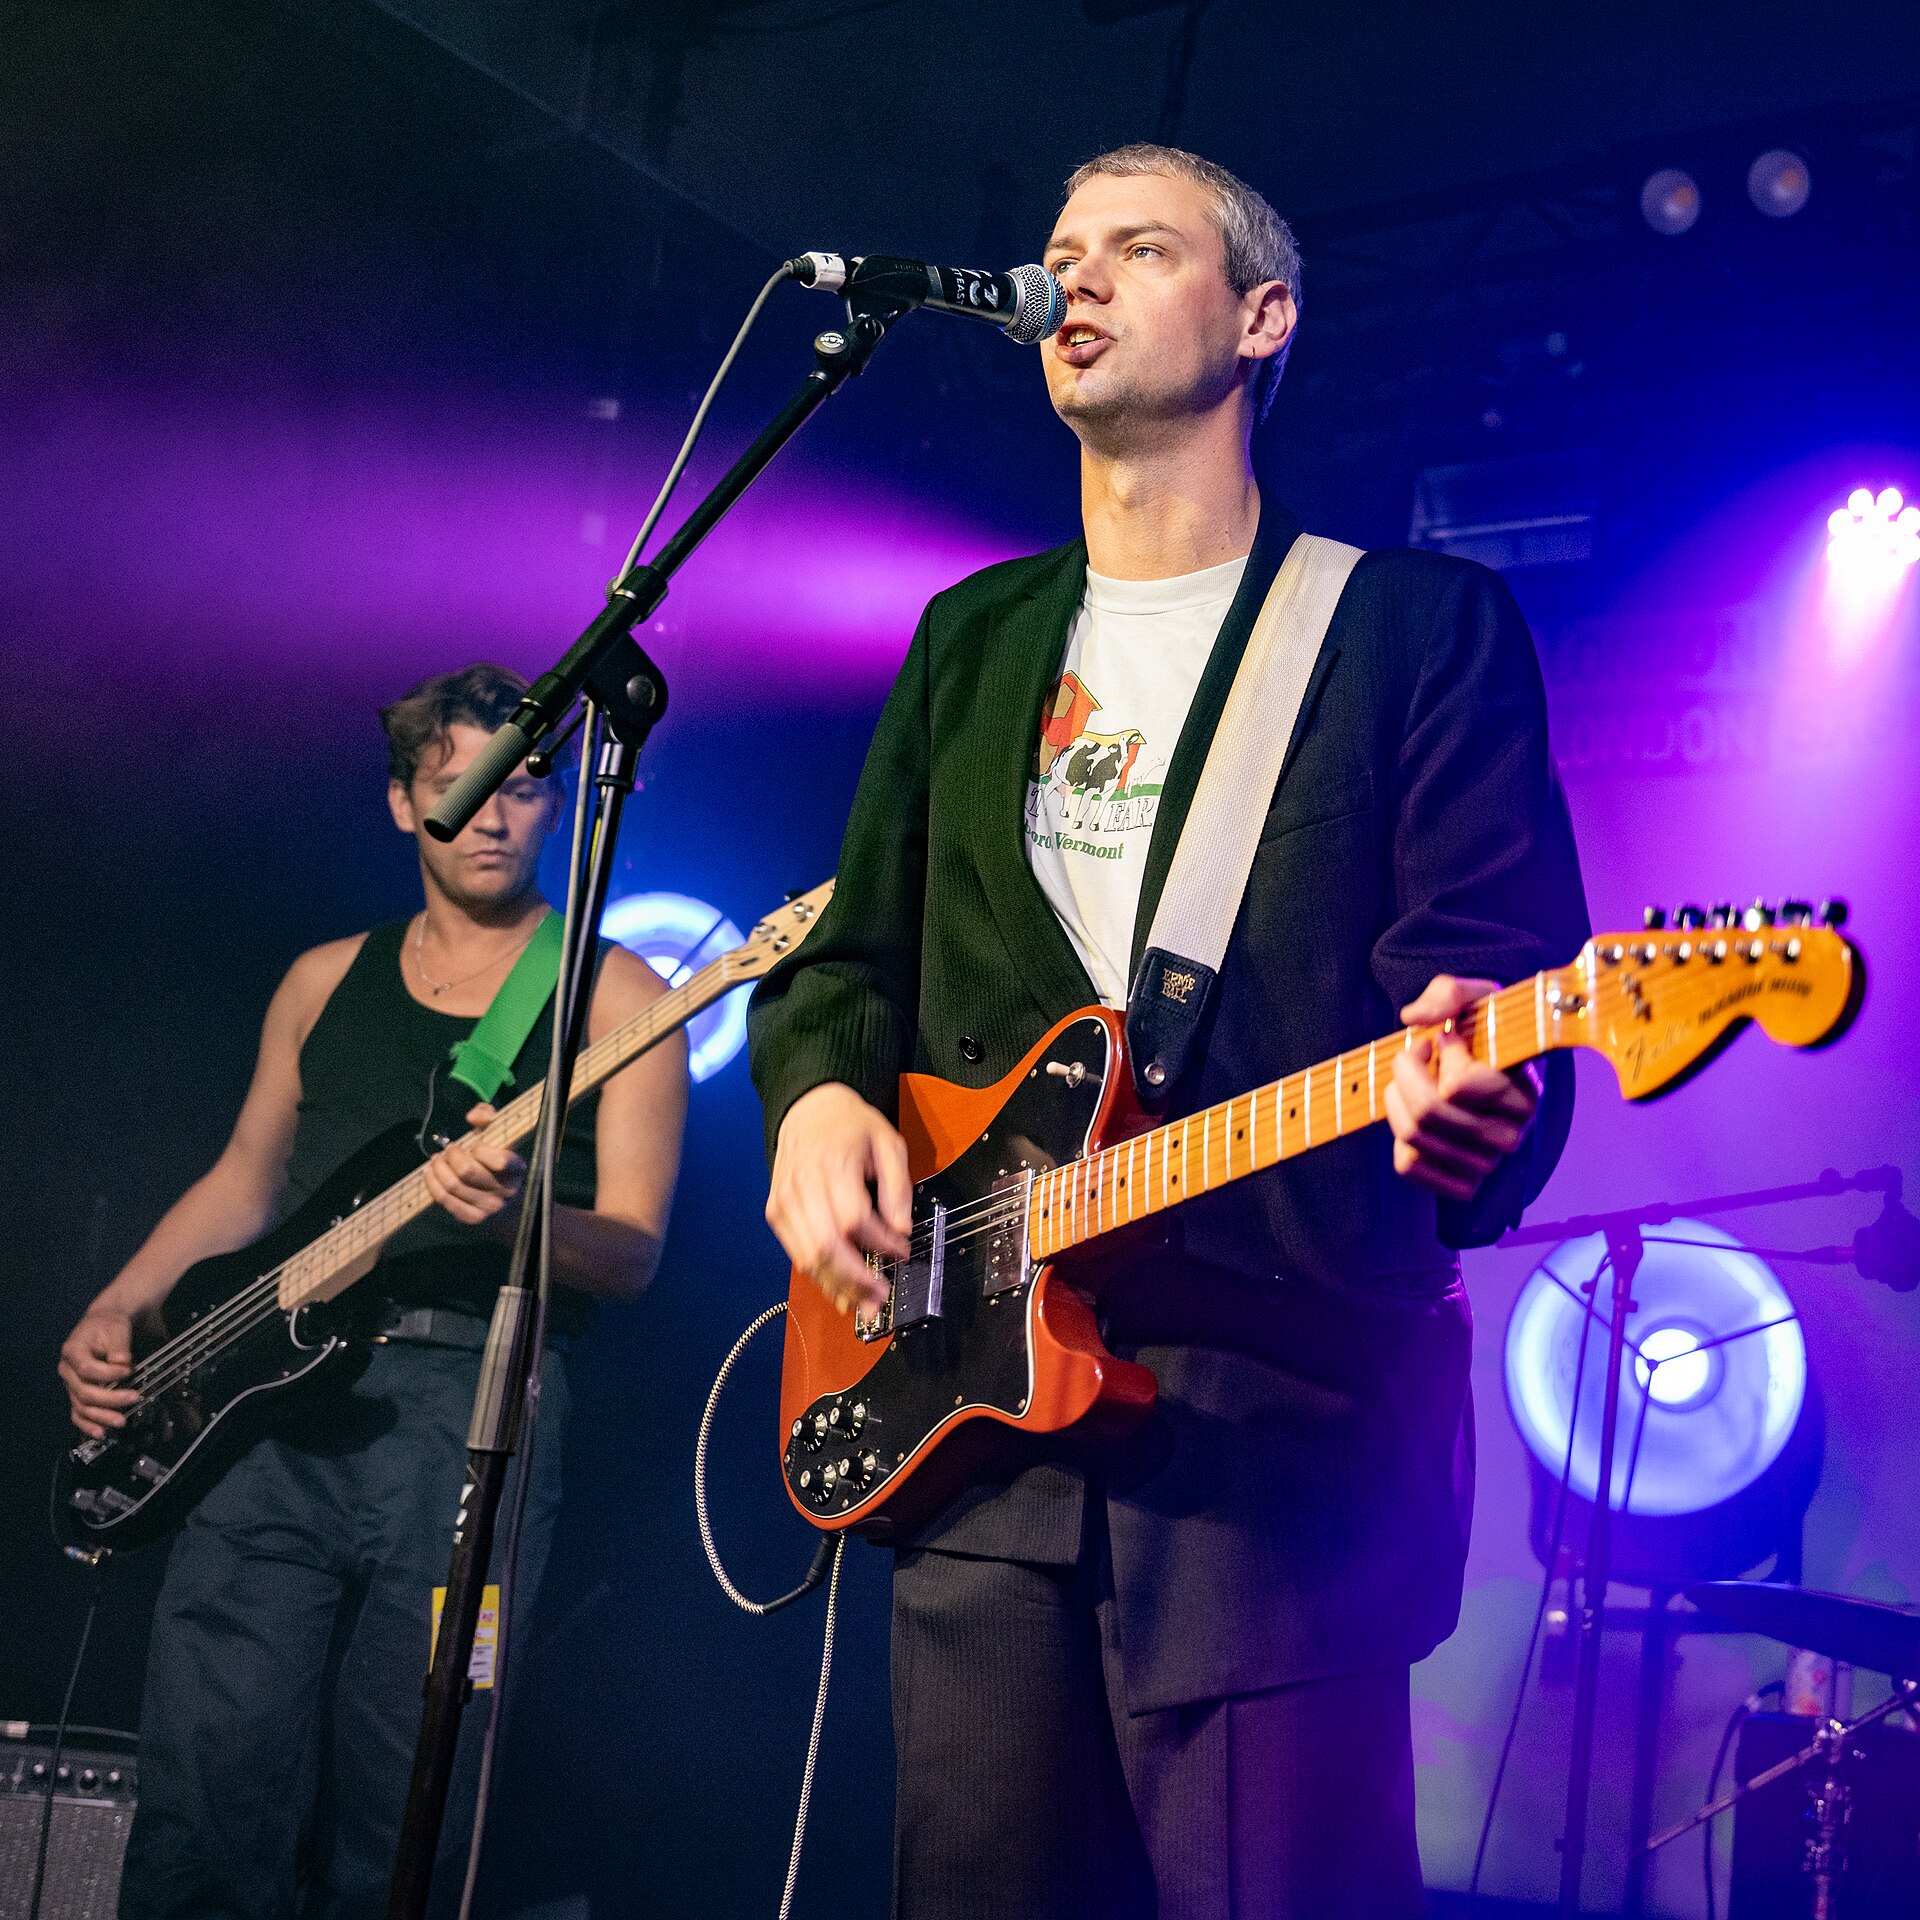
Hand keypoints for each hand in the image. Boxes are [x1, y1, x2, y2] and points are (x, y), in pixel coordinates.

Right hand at [60, 1304, 138, 1436]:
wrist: (103, 1324)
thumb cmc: (109, 1325)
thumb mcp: (116, 1328)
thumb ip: (119, 1347)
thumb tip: (123, 1365)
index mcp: (72, 1351)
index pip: (86, 1368)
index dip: (107, 1373)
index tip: (129, 1370)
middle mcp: (67, 1370)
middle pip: (84, 1391)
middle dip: (110, 1399)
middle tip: (134, 1398)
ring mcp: (71, 1384)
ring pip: (81, 1406)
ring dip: (101, 1416)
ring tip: (121, 1422)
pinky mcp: (77, 1393)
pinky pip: (78, 1413)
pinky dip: (88, 1424)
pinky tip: (101, 1433)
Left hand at [423, 1103, 525, 1234]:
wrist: (512, 1208)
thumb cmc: (503, 1166)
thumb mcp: (502, 1138)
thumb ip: (489, 1118)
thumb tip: (471, 1117)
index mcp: (516, 1170)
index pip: (499, 1161)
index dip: (481, 1150)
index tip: (475, 1145)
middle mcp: (504, 1191)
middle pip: (467, 1172)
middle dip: (452, 1156)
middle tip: (448, 1149)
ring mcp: (487, 1207)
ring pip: (452, 1186)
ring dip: (438, 1168)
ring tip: (436, 1160)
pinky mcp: (472, 1218)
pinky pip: (445, 1200)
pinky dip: (432, 1184)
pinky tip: (430, 1173)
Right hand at [766, 1083, 910, 1315]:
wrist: (808, 1109)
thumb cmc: (851, 1126)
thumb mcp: (889, 1142)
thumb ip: (898, 1187)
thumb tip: (901, 1229)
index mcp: (832, 1164)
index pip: (854, 1219)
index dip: (880, 1243)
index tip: (901, 1251)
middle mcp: (802, 1185)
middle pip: (825, 1246)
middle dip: (855, 1279)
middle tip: (880, 1296)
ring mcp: (784, 1201)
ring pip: (807, 1257)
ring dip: (837, 1286)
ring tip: (863, 1303)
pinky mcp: (775, 1212)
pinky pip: (797, 1253)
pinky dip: (819, 1276)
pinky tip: (840, 1290)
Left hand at [1385, 975, 1539, 1203]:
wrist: (1486, 1072)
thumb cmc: (1484, 1033)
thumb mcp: (1476, 998)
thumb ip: (1450, 993)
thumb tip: (1414, 1019)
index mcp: (1524, 1096)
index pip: (1461, 1084)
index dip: (1439, 1053)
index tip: (1444, 1038)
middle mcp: (1511, 1137)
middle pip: (1428, 1112)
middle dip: (1406, 1073)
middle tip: (1414, 1055)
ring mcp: (1486, 1165)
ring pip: (1412, 1136)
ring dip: (1397, 1099)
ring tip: (1413, 1081)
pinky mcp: (1460, 1184)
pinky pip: (1407, 1164)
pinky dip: (1397, 1136)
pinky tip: (1415, 1115)